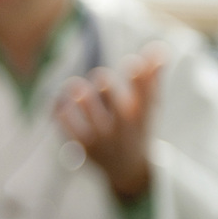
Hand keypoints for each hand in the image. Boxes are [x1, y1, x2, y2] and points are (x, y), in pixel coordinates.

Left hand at [55, 44, 163, 202]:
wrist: (126, 170)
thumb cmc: (137, 128)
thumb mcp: (149, 108)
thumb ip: (153, 78)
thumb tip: (159, 47)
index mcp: (141, 113)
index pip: (144, 90)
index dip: (138, 73)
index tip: (132, 63)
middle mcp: (121, 125)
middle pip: (105, 88)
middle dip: (101, 79)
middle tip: (100, 80)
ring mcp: (100, 136)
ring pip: (82, 99)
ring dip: (76, 88)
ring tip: (76, 88)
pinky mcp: (81, 144)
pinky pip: (63, 117)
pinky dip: (59, 106)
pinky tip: (60, 103)